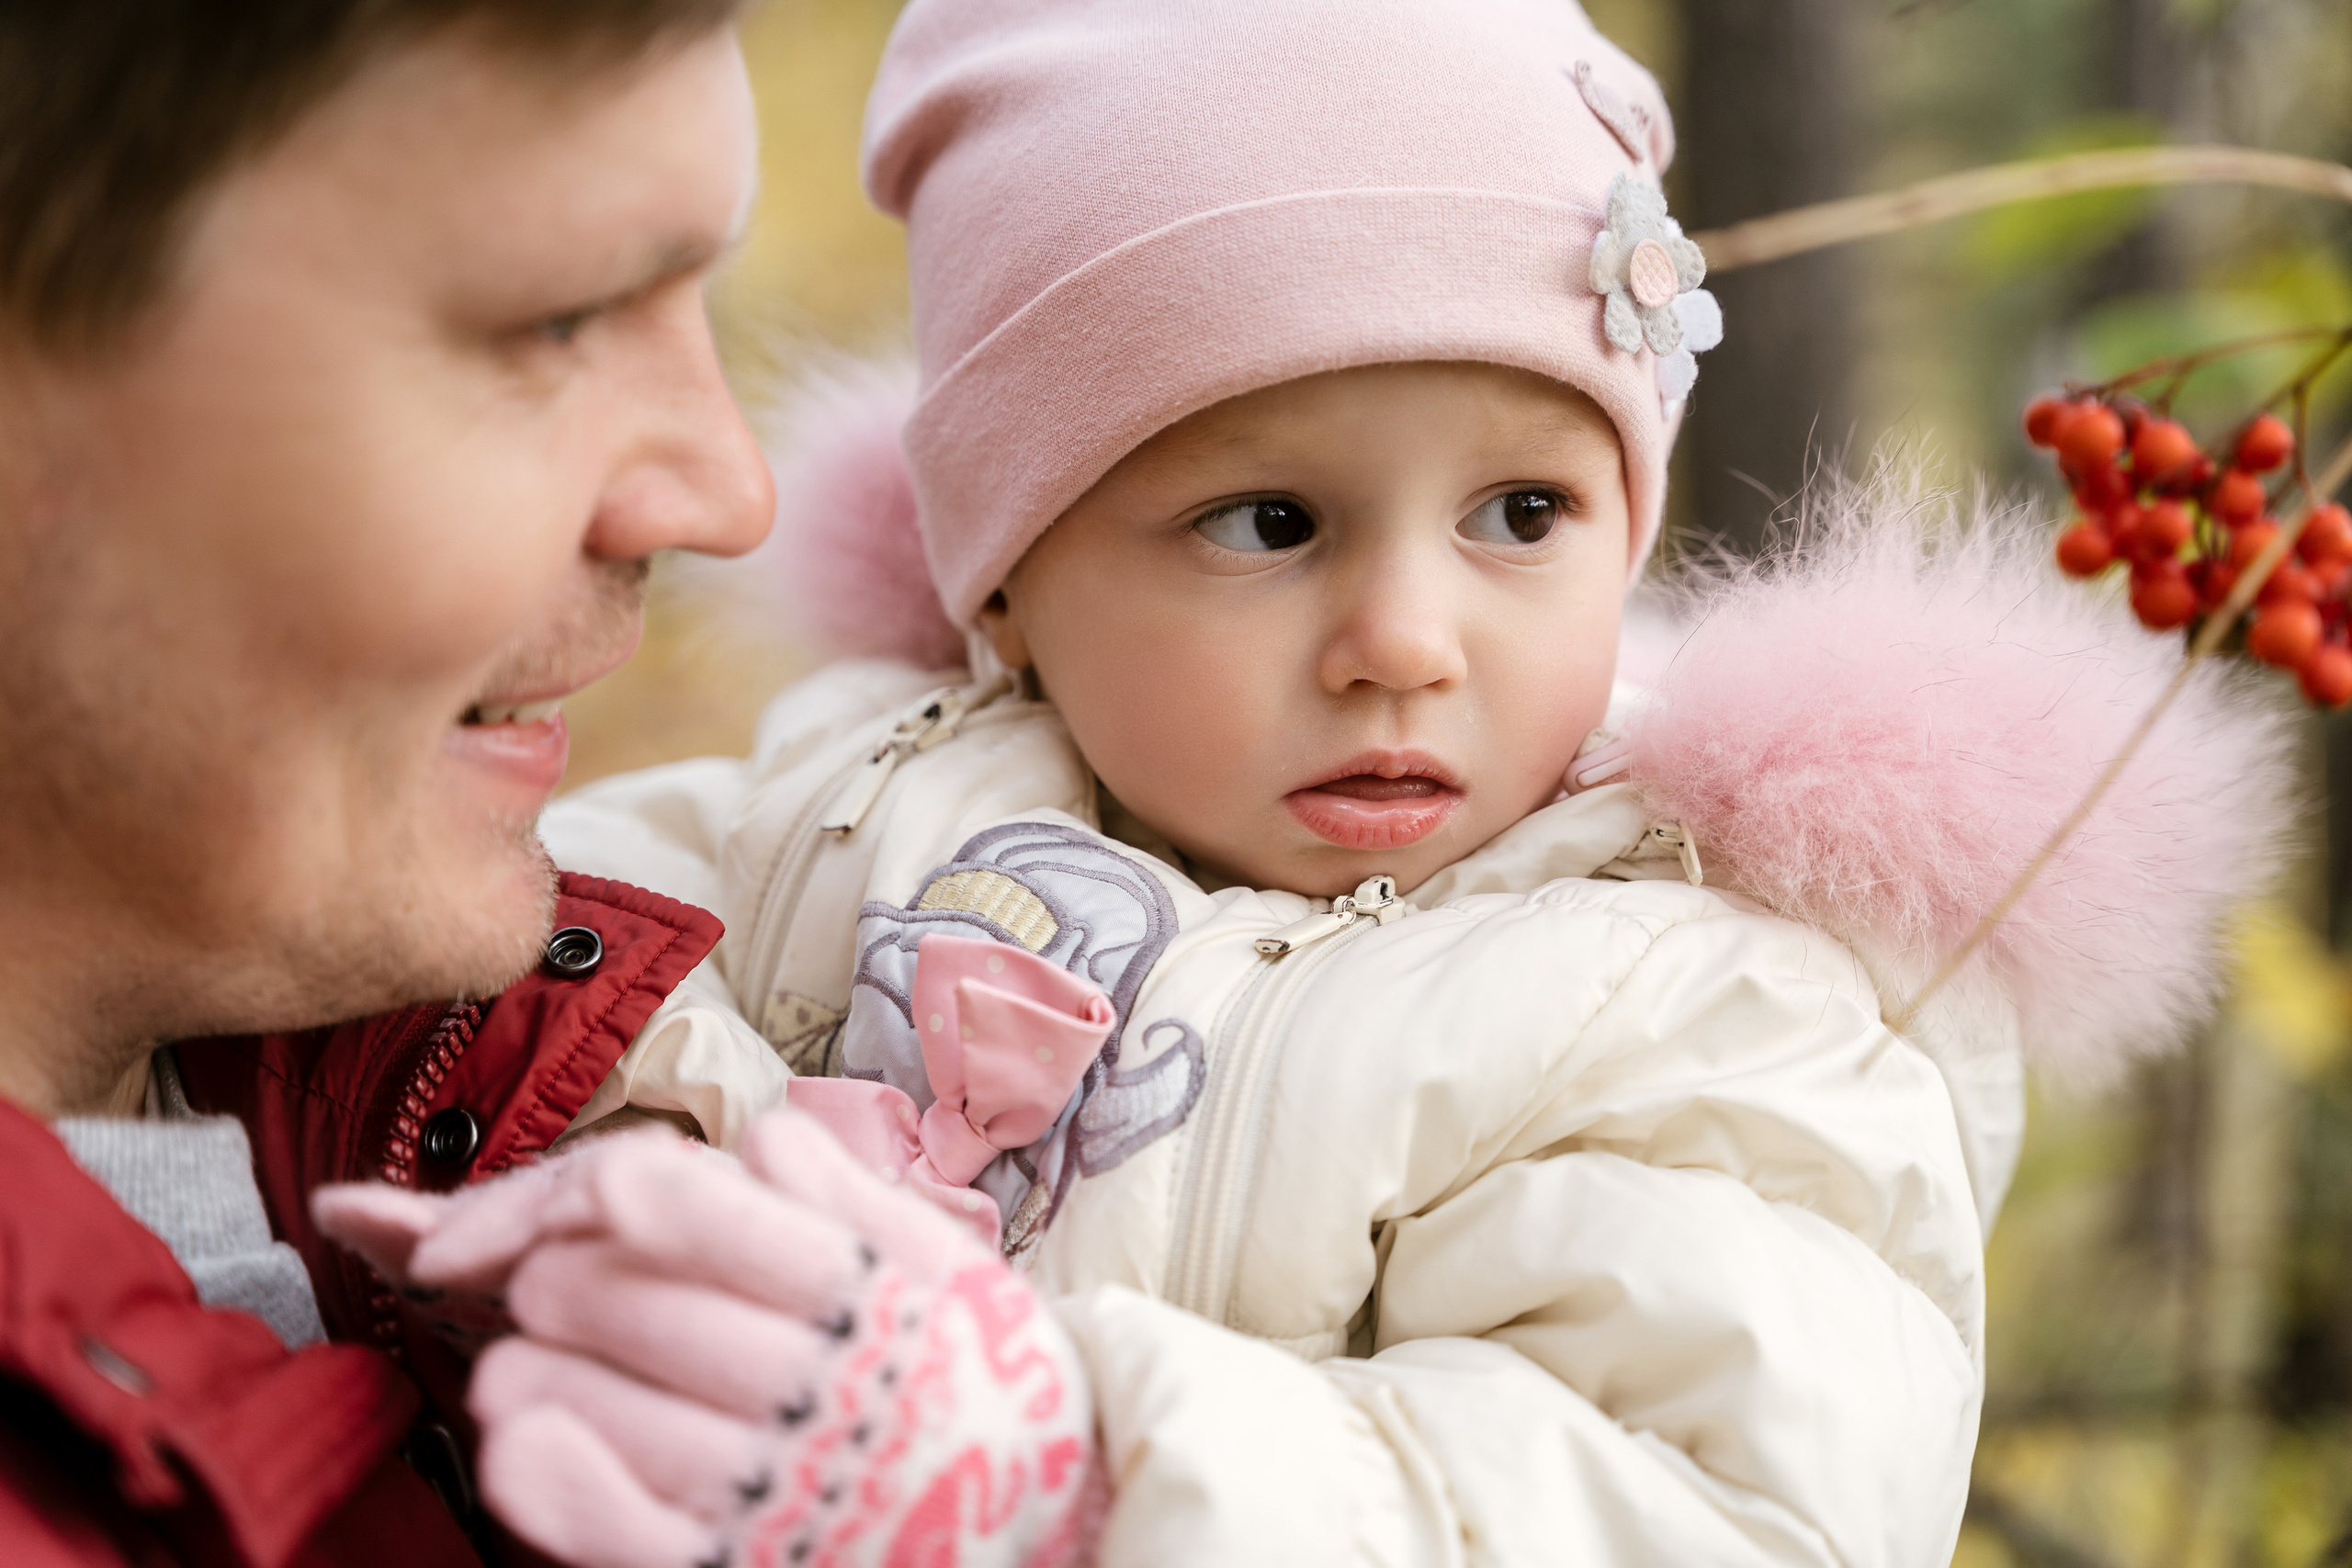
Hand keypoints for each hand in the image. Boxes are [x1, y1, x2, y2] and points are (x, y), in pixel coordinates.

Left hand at [315, 1112, 1101, 1567]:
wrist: (1059, 1538)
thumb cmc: (988, 1387)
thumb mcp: (956, 1274)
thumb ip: (854, 1199)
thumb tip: (759, 1137)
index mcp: (868, 1290)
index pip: (687, 1208)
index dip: (604, 1194)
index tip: (584, 1200)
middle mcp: (821, 1383)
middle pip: (620, 1301)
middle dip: (558, 1281)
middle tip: (549, 1283)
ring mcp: (780, 1486)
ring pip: (600, 1408)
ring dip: (533, 1375)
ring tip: (519, 1366)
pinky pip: (626, 1532)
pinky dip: (555, 1485)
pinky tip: (514, 1448)